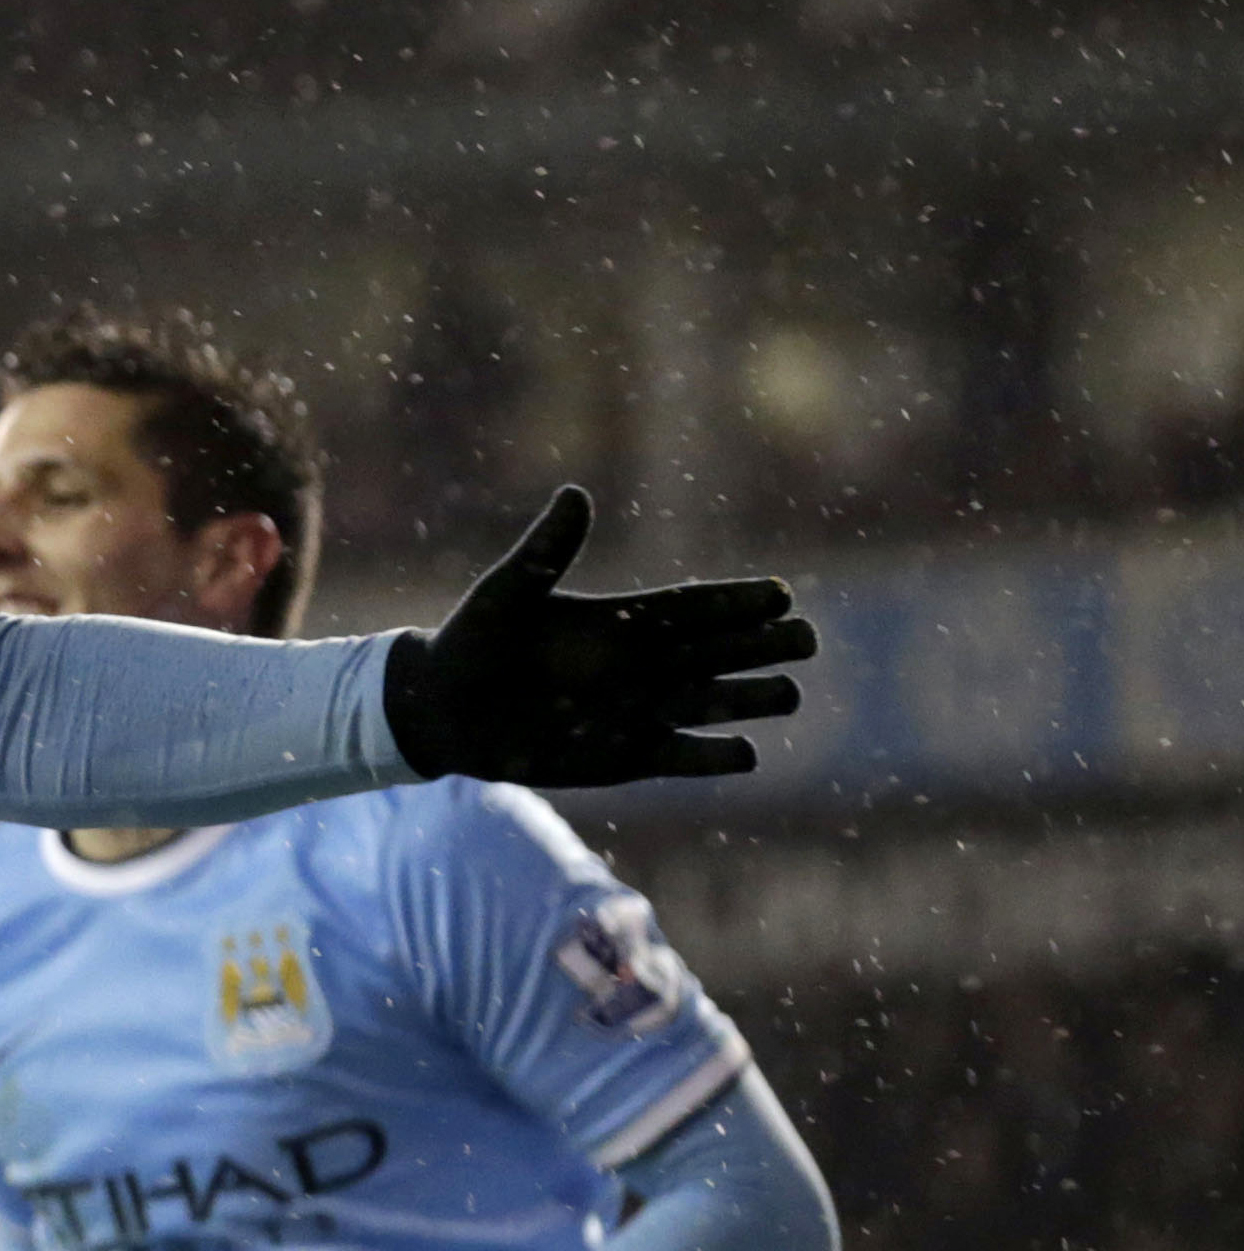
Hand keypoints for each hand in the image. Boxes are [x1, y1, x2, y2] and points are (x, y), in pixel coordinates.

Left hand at [380, 487, 812, 787]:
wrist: (444, 710)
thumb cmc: (472, 640)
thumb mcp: (508, 591)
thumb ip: (546, 550)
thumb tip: (576, 494)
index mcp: (625, 619)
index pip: (695, 607)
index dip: (738, 602)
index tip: (780, 594)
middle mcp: (645, 664)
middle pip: (721, 651)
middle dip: (764, 646)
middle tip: (806, 639)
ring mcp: (642, 710)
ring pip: (714, 702)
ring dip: (751, 699)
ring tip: (789, 693)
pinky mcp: (629, 756)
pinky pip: (684, 757)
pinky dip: (714, 756)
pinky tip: (747, 752)